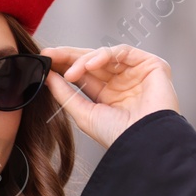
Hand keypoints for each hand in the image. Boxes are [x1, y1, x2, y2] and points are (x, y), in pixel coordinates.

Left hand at [41, 45, 180, 149]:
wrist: (143, 143)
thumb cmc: (118, 136)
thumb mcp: (84, 114)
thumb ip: (65, 94)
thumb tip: (48, 76)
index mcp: (108, 96)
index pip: (83, 74)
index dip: (64, 66)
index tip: (44, 61)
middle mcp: (122, 82)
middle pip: (91, 61)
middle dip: (69, 56)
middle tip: (49, 54)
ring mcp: (136, 72)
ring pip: (105, 55)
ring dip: (83, 59)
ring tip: (69, 72)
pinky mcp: (151, 65)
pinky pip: (124, 52)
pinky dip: (105, 55)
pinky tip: (89, 64)